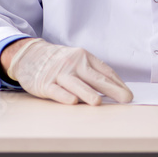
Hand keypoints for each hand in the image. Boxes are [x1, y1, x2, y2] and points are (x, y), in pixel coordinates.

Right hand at [3, 38, 132, 104]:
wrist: (29, 54)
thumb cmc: (59, 60)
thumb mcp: (78, 60)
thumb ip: (93, 72)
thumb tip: (115, 88)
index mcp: (84, 57)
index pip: (105, 71)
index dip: (118, 83)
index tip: (128, 94)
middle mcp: (73, 63)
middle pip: (94, 77)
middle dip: (111, 89)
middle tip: (125, 98)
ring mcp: (58, 73)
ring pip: (75, 84)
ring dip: (87, 93)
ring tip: (98, 102)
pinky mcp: (45, 83)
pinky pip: (56, 90)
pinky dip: (64, 96)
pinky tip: (73, 101)